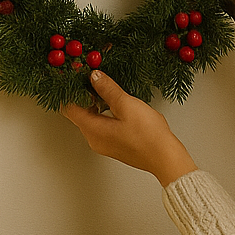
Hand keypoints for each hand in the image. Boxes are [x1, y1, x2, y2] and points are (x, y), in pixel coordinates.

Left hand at [62, 71, 197, 186]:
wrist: (166, 158)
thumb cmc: (148, 135)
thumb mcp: (126, 104)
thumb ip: (107, 89)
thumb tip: (93, 76)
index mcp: (92, 130)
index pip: (68, 108)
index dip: (70, 92)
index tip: (77, 77)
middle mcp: (94, 140)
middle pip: (79, 114)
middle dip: (83, 96)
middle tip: (92, 79)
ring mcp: (104, 144)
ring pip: (91, 120)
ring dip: (96, 104)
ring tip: (107, 90)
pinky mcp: (114, 146)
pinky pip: (102, 127)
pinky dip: (104, 114)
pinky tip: (117, 105)